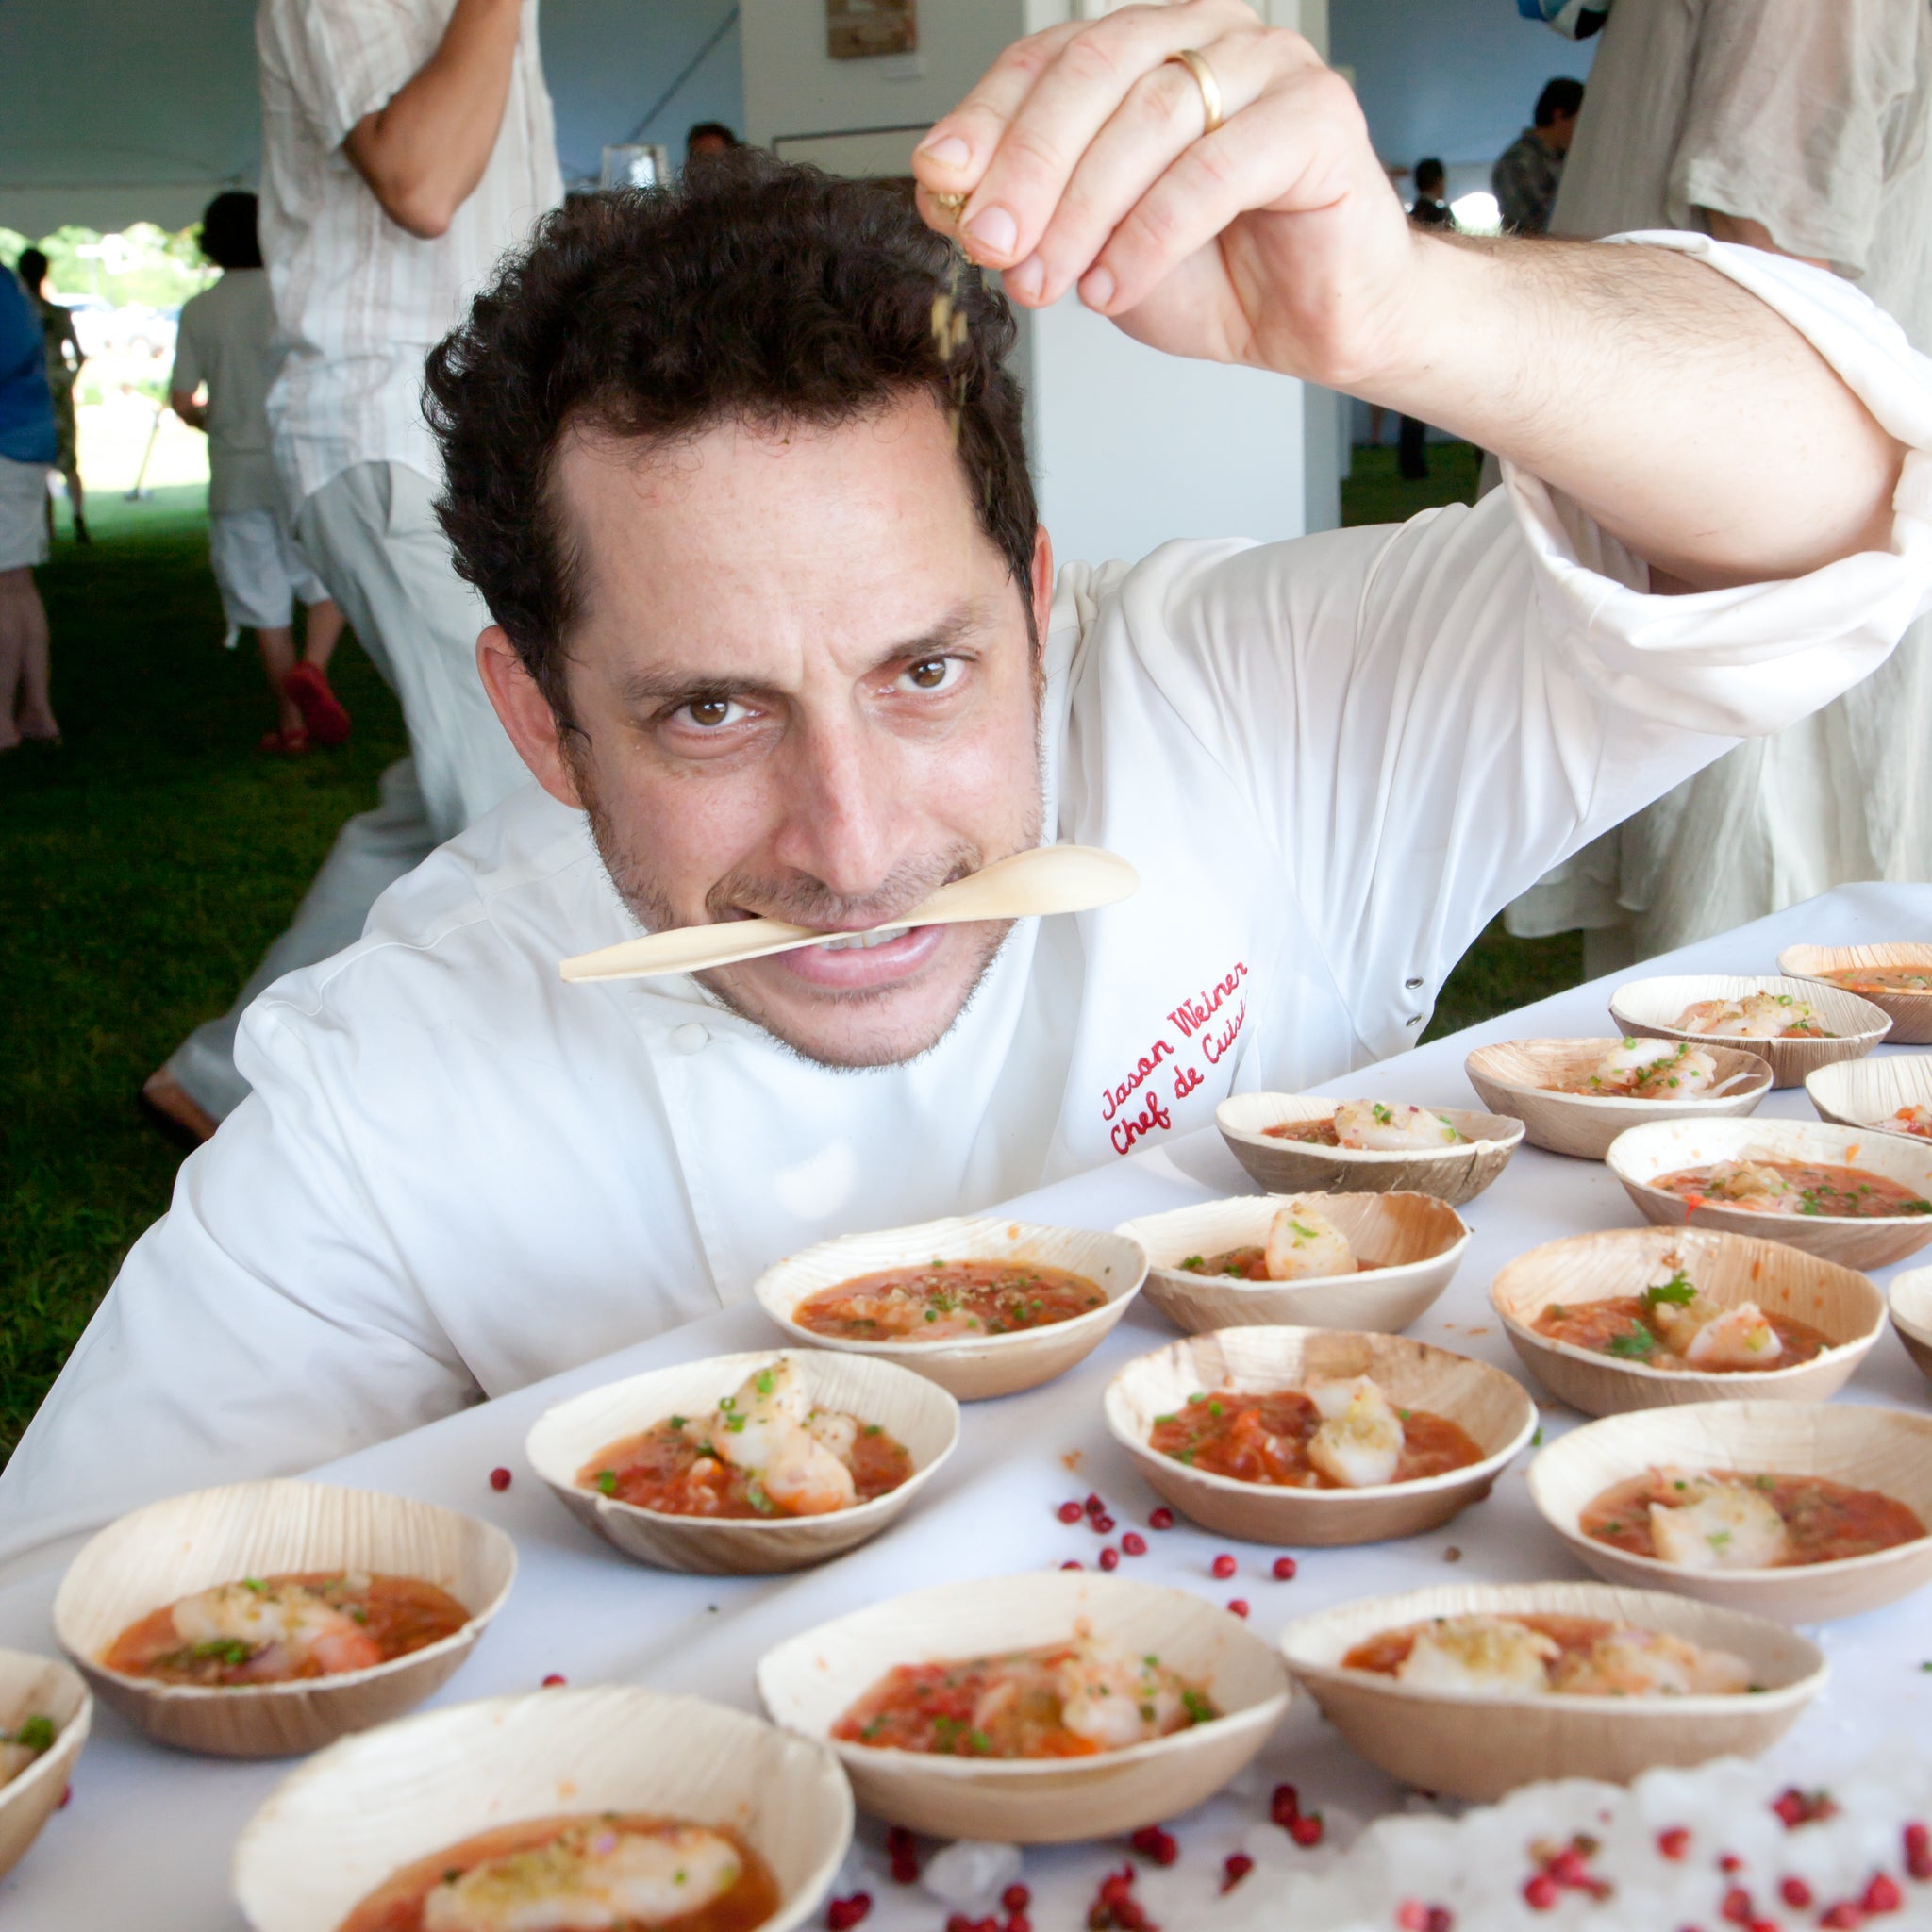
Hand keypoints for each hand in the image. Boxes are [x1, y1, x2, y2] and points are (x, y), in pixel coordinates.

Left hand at [910, 0, 1417, 388]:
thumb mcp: (1089, 247)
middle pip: (1091, 72)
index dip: (987, 121)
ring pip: (1150, 116)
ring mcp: (1266, 66)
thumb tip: (943, 192)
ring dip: (1084, 210)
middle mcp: (1203, 36)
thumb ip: (1024, 213)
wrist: (1313, 325)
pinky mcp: (1316, 118)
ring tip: (1051, 282)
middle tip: (991, 243)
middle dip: (1028, 167)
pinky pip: (1214, 169)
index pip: (1046, 60)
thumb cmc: (1216, 275)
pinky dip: (1151, 234)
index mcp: (1144, 48)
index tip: (942, 184)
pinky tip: (1114, 285)